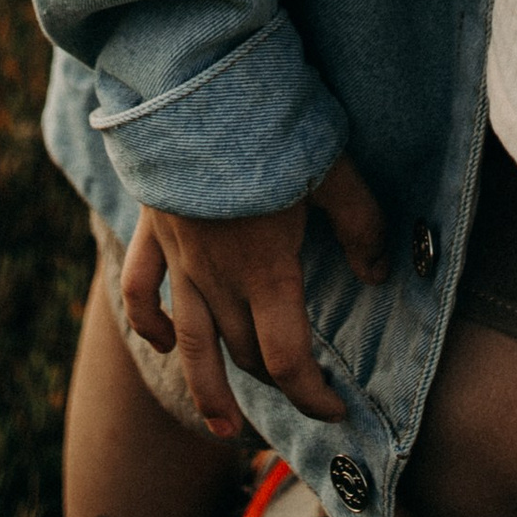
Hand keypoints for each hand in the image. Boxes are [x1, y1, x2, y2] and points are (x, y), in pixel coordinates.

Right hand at [120, 156, 390, 436]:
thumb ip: (362, 226)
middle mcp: (218, 279)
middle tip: (300, 389)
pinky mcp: (152, 231)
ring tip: (221, 428)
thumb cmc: (271, 128)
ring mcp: (180, 258)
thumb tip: (377, 275)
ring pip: (189, 341)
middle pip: (245, 351)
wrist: (197, 87)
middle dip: (275, 379)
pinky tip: (159, 341)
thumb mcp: (334, 172)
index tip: (337, 409)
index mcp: (266, 272)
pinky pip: (139, 289)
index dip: (313, 396)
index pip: (288, 361)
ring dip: (205, 389)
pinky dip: (147, 321)